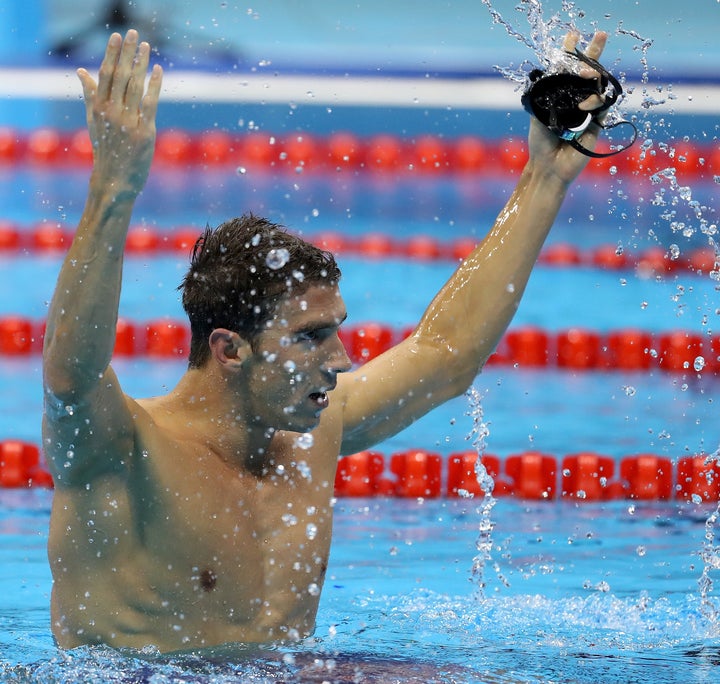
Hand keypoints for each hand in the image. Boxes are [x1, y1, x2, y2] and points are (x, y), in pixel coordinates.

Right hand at [77, 30, 162, 197]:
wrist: (115, 180)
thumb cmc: (106, 149)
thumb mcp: (94, 121)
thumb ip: (90, 95)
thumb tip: (81, 71)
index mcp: (97, 108)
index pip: (105, 74)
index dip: (112, 54)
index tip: (118, 36)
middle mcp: (111, 112)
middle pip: (120, 75)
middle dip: (127, 52)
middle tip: (134, 33)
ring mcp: (128, 122)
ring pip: (135, 86)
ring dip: (141, 64)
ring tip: (146, 46)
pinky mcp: (144, 131)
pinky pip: (150, 103)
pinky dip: (154, 85)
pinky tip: (158, 70)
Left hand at [527, 30, 607, 184]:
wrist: (550, 167)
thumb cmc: (541, 143)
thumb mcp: (539, 116)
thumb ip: (549, 97)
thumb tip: (558, 75)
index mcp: (559, 95)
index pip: (566, 69)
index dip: (571, 52)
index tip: (574, 35)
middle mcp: (574, 100)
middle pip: (588, 72)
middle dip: (594, 52)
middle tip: (600, 35)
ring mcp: (588, 110)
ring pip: (597, 85)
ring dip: (593, 78)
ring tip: (588, 76)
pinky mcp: (598, 121)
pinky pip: (603, 104)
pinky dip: (595, 100)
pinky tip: (586, 104)